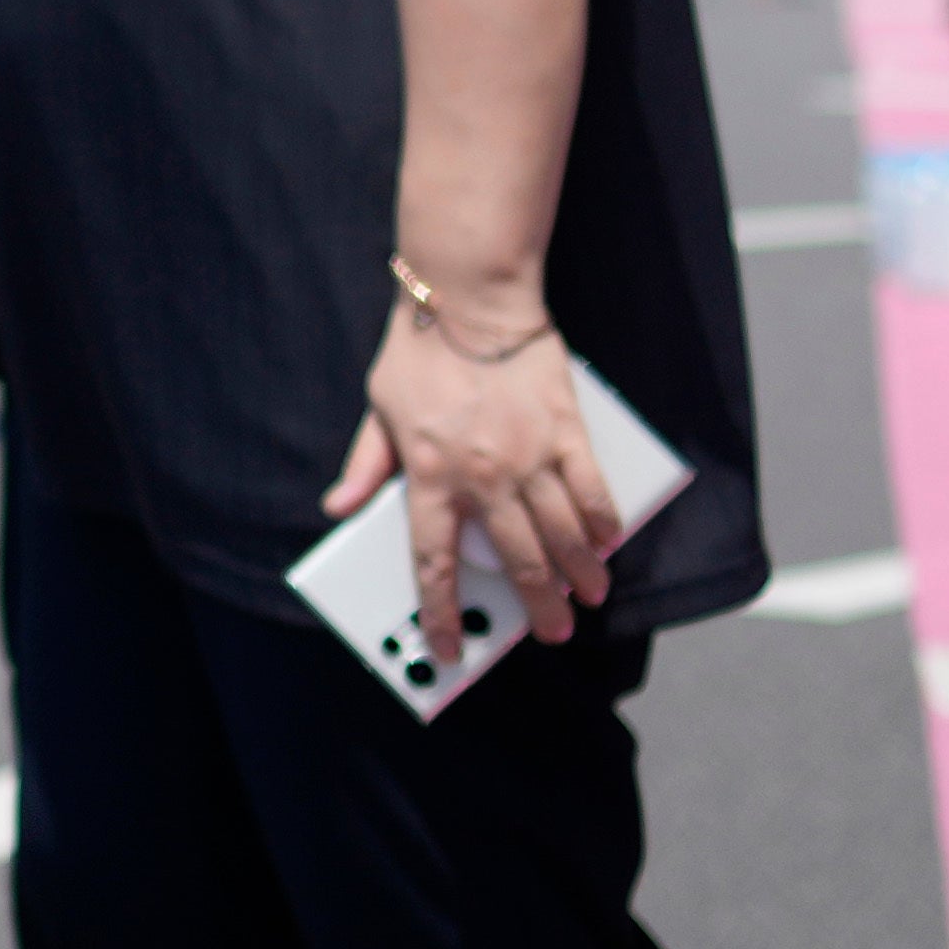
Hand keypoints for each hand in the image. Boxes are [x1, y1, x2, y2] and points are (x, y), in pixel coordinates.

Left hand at [328, 291, 618, 661]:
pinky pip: (591, 490)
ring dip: (581, 572)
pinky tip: (610, 542)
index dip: (444, 612)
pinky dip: (604, 522)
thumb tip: (338, 508)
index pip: (435, 561)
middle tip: (556, 633)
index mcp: (429, 476)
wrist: (468, 298)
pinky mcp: (566, 431)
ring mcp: (528, 456)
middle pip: (517, 560)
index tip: (451, 649)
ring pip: (562, 533)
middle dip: (539, 606)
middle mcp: (481, 476)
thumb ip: (365, 465)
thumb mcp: (378, 410)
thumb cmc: (419, 355)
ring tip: (590, 595)